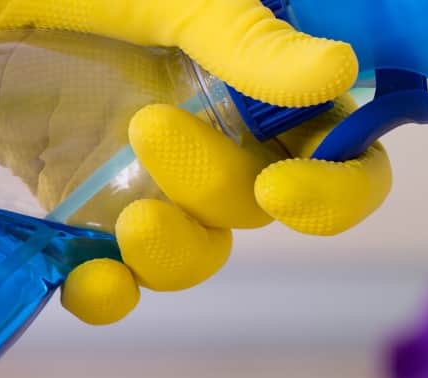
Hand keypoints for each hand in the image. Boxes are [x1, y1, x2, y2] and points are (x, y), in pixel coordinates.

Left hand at [0, 0, 390, 324]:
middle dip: (217, 190)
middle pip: (266, 204)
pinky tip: (87, 282)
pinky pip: (121, 273)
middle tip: (149, 133)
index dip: (337, 185)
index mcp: (255, 71)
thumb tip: (341, 70)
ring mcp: (153, 172)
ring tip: (124, 229)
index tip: (284, 190)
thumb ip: (242, 37)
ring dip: (176, 256)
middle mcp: (218, 126)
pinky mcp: (86, 206)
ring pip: (203, 248)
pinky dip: (111, 291)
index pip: (341, 144)